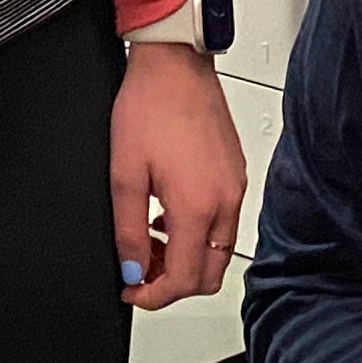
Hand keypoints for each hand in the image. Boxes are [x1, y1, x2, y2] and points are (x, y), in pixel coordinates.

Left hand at [111, 39, 243, 309]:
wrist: (175, 65)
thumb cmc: (150, 105)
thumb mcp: (124, 175)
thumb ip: (128, 232)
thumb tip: (133, 271)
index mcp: (197, 206)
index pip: (185, 280)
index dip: (154, 297)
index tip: (133, 292)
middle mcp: (225, 201)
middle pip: (209, 276)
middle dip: (173, 283)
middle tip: (141, 270)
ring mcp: (235, 188)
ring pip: (219, 252)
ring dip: (186, 259)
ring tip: (151, 239)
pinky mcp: (237, 175)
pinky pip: (223, 224)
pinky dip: (198, 234)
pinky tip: (168, 215)